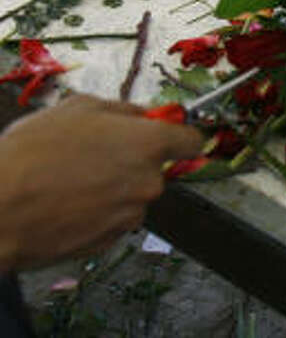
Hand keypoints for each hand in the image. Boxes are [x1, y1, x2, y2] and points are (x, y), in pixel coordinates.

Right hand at [0, 94, 203, 272]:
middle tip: (94, 154)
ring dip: (112, 188)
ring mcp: (129, 215)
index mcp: (149, 144)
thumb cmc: (31, 156)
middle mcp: (148, 182)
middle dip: (132, 161)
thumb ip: (123, 110)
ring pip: (132, 196)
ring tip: (70, 179)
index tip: (167, 133)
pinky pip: (112, 220)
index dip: (178, 134)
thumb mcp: (79, 108)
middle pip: (155, 168)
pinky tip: (67, 202)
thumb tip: (142, 114)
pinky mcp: (108, 241)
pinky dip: (96, 212)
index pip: (191, 140)